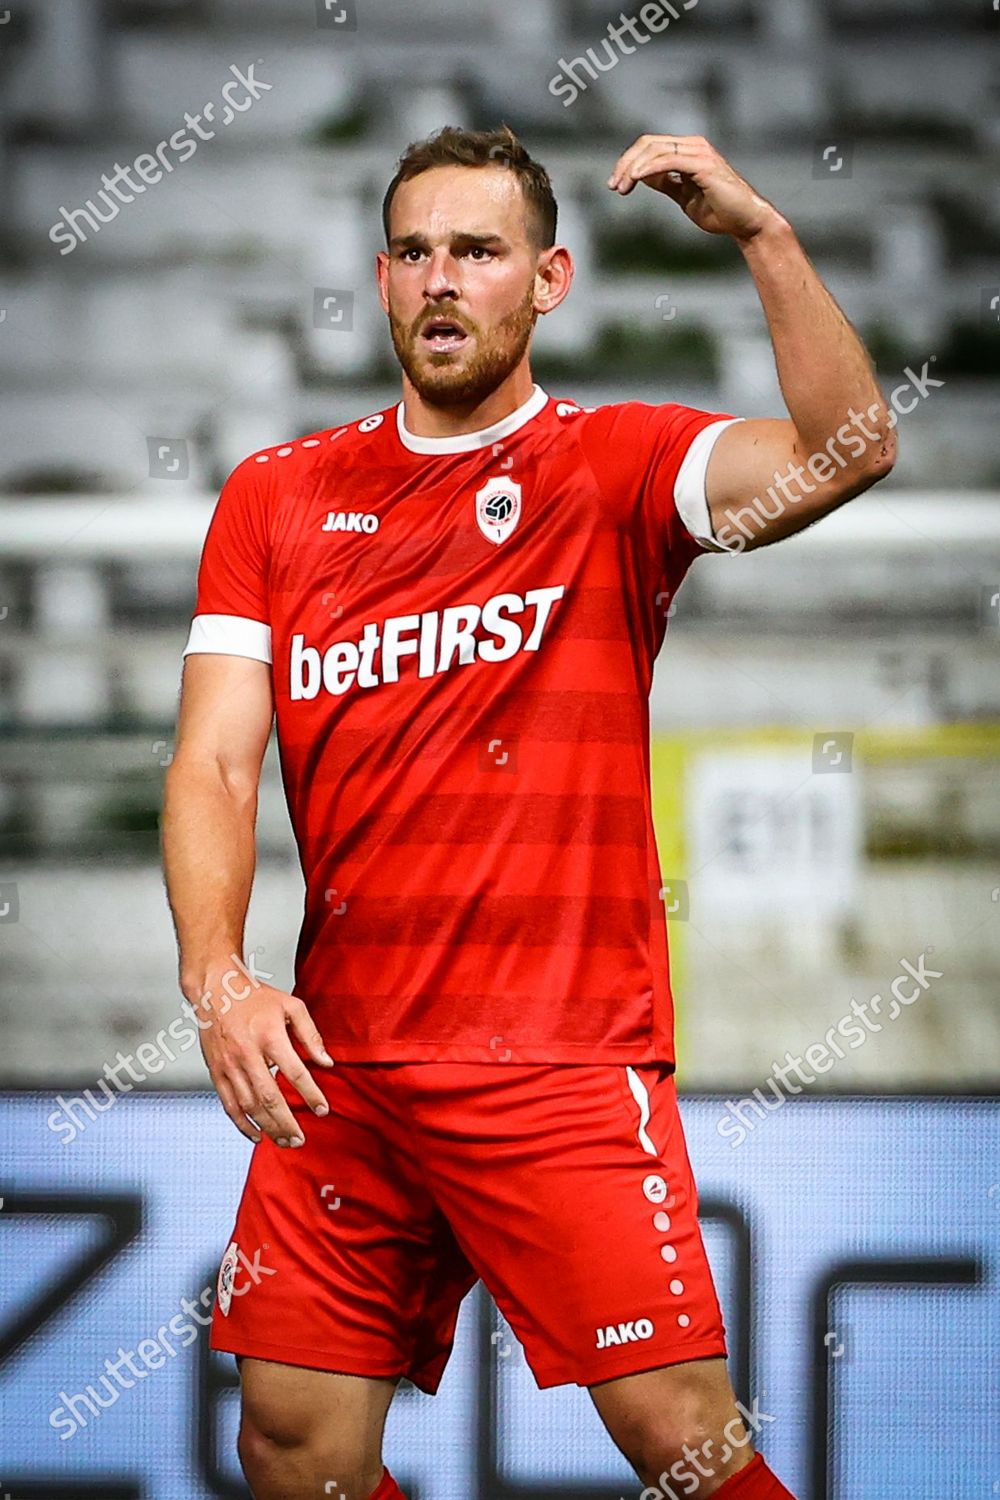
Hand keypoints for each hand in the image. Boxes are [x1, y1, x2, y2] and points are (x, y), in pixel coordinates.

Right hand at [197, 981, 332, 1145]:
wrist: (217, 990)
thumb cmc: (255, 997)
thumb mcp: (291, 1006)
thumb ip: (311, 1036)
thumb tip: (327, 1062)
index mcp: (270, 1036)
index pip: (295, 1072)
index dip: (311, 1094)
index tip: (323, 1109)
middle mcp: (248, 1053)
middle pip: (270, 1096)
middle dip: (287, 1122)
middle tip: (300, 1139)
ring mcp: (230, 1065)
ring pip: (249, 1105)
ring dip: (267, 1127)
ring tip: (284, 1141)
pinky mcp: (216, 1072)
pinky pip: (229, 1104)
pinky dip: (242, 1123)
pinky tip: (256, 1135)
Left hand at [607, 133, 779, 240]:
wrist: (745, 221)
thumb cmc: (719, 211)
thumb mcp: (683, 196)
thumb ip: (666, 183)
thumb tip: (644, 176)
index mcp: (688, 151)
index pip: (651, 146)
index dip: (629, 162)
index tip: (616, 184)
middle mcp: (694, 146)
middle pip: (649, 144)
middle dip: (626, 164)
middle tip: (614, 186)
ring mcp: (699, 153)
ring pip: (656, 149)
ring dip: (633, 168)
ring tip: (621, 188)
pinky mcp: (703, 165)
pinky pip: (669, 160)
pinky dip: (649, 168)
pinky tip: (636, 179)